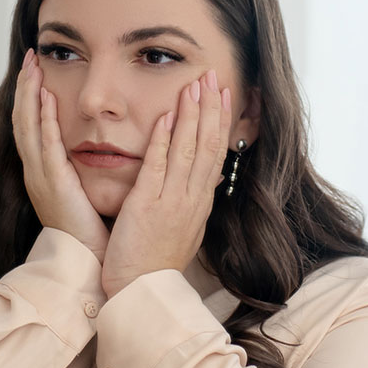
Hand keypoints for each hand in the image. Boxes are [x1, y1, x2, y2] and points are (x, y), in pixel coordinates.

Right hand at [12, 49, 109, 262]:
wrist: (86, 260)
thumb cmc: (89, 231)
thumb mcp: (81, 192)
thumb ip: (80, 168)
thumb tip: (93, 146)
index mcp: (44, 173)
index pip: (33, 126)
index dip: (32, 97)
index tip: (37, 70)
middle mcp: (36, 173)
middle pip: (23, 121)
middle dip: (25, 87)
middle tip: (30, 58)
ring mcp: (41, 178)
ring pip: (29, 128)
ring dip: (30, 95)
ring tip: (33, 67)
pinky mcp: (54, 185)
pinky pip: (46, 146)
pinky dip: (45, 120)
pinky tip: (47, 98)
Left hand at [101, 70, 229, 297]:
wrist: (143, 292)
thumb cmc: (156, 264)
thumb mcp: (184, 231)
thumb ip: (194, 202)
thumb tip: (209, 179)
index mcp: (200, 204)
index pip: (216, 154)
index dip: (220, 122)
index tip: (223, 95)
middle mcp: (192, 200)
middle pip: (208, 146)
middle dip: (211, 108)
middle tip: (213, 75)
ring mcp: (172, 202)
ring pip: (188, 150)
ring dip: (192, 114)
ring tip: (195, 83)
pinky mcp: (147, 206)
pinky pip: (158, 167)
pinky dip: (163, 139)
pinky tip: (167, 115)